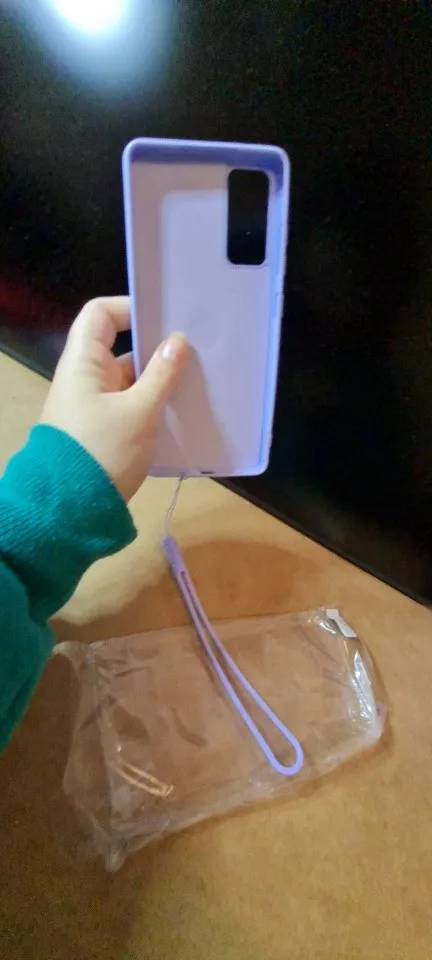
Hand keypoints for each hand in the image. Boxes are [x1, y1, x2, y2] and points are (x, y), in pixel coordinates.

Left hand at [41, 296, 188, 500]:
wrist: (71, 510)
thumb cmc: (103, 451)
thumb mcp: (139, 412)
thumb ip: (161, 375)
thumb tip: (177, 341)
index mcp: (84, 363)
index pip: (100, 315)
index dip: (129, 308)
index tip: (164, 318)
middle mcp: (86, 378)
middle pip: (121, 348)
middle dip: (156, 349)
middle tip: (195, 350)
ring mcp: (94, 405)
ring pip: (130, 380)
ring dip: (158, 381)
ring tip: (196, 381)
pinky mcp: (104, 430)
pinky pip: (131, 405)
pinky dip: (153, 404)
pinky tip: (182, 411)